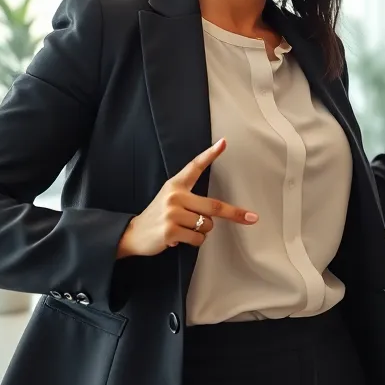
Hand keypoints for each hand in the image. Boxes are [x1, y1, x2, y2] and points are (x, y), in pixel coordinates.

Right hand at [116, 139, 257, 258]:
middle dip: (235, 214)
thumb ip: (191, 197)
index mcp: (175, 185)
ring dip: (202, 231)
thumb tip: (218, 210)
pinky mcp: (170, 231)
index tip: (223, 143)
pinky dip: (195, 242)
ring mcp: (172, 214)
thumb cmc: (159, 216)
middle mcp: (174, 196)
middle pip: (214, 206)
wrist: (133, 234)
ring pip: (207, 225)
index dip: (210, 154)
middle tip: (252, 218)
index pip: (195, 167)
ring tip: (184, 229)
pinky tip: (179, 238)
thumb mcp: (171, 198)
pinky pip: (198, 239)